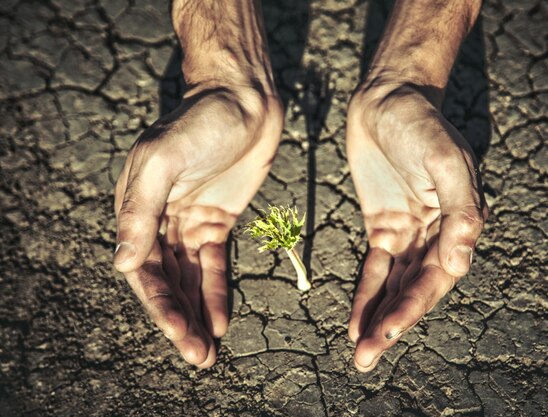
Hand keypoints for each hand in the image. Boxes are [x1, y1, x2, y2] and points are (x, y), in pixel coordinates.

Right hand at [114, 86, 282, 366]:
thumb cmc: (201, 120)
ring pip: (189, 279)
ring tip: (207, 351)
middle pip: (165, 280)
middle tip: (197, 357)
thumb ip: (141, 211)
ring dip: (196, 314)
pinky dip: (217, 292)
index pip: (142, 269)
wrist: (244, 98)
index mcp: (137, 207)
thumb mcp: (164, 159)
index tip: (179, 334)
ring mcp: (188, 221)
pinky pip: (214, 264)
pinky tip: (221, 320)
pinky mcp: (218, 220)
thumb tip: (121, 264)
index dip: (159, 305)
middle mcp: (159, 219)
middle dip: (179, 319)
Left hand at [346, 83, 487, 371]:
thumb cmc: (420, 124)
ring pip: (394, 285)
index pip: (434, 278)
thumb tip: (463, 263)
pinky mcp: (383, 225)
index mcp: (457, 223)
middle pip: (413, 289)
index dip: (411, 308)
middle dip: (391, 324)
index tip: (385, 333)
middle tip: (367, 358)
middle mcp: (436, 234)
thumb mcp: (444, 159)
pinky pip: (375, 267)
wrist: (387, 98)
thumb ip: (459, 209)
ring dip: (378, 317)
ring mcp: (409, 232)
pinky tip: (355, 319)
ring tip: (359, 351)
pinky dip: (366, 293)